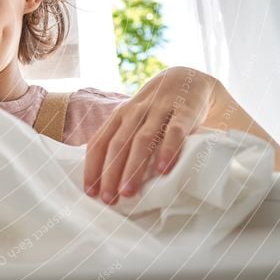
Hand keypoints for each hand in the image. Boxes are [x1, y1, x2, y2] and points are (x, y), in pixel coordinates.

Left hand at [84, 67, 218, 203]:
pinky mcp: (185, 111)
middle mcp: (136, 112)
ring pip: (142, 140)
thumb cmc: (157, 109)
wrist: (190, 79)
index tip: (90, 192)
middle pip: (118, 144)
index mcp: (120, 116)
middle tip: (108, 200)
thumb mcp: (134, 118)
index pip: (99, 142)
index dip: (92, 167)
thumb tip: (103, 177)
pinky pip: (175, 132)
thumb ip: (121, 139)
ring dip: (133, 167)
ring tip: (128, 193)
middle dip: (110, 173)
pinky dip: (168, 150)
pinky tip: (163, 170)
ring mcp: (160, 110)